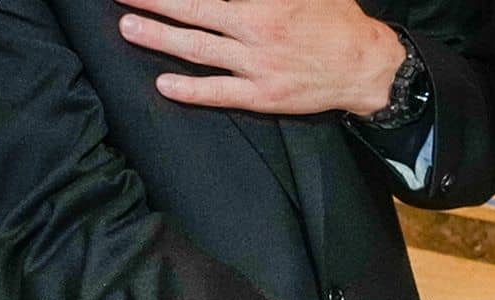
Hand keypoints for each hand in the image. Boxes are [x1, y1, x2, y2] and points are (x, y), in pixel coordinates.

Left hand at [117, 0, 403, 115]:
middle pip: (192, 10)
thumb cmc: (338, 20)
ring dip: (158, 37)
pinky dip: (190, 89)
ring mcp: (257, 65)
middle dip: (153, 0)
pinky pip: (219, 92)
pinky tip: (164, 84)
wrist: (367, 67)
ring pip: (197, 48)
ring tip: (127, 28)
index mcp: (265, 1)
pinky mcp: (263, 95)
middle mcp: (256, 29)